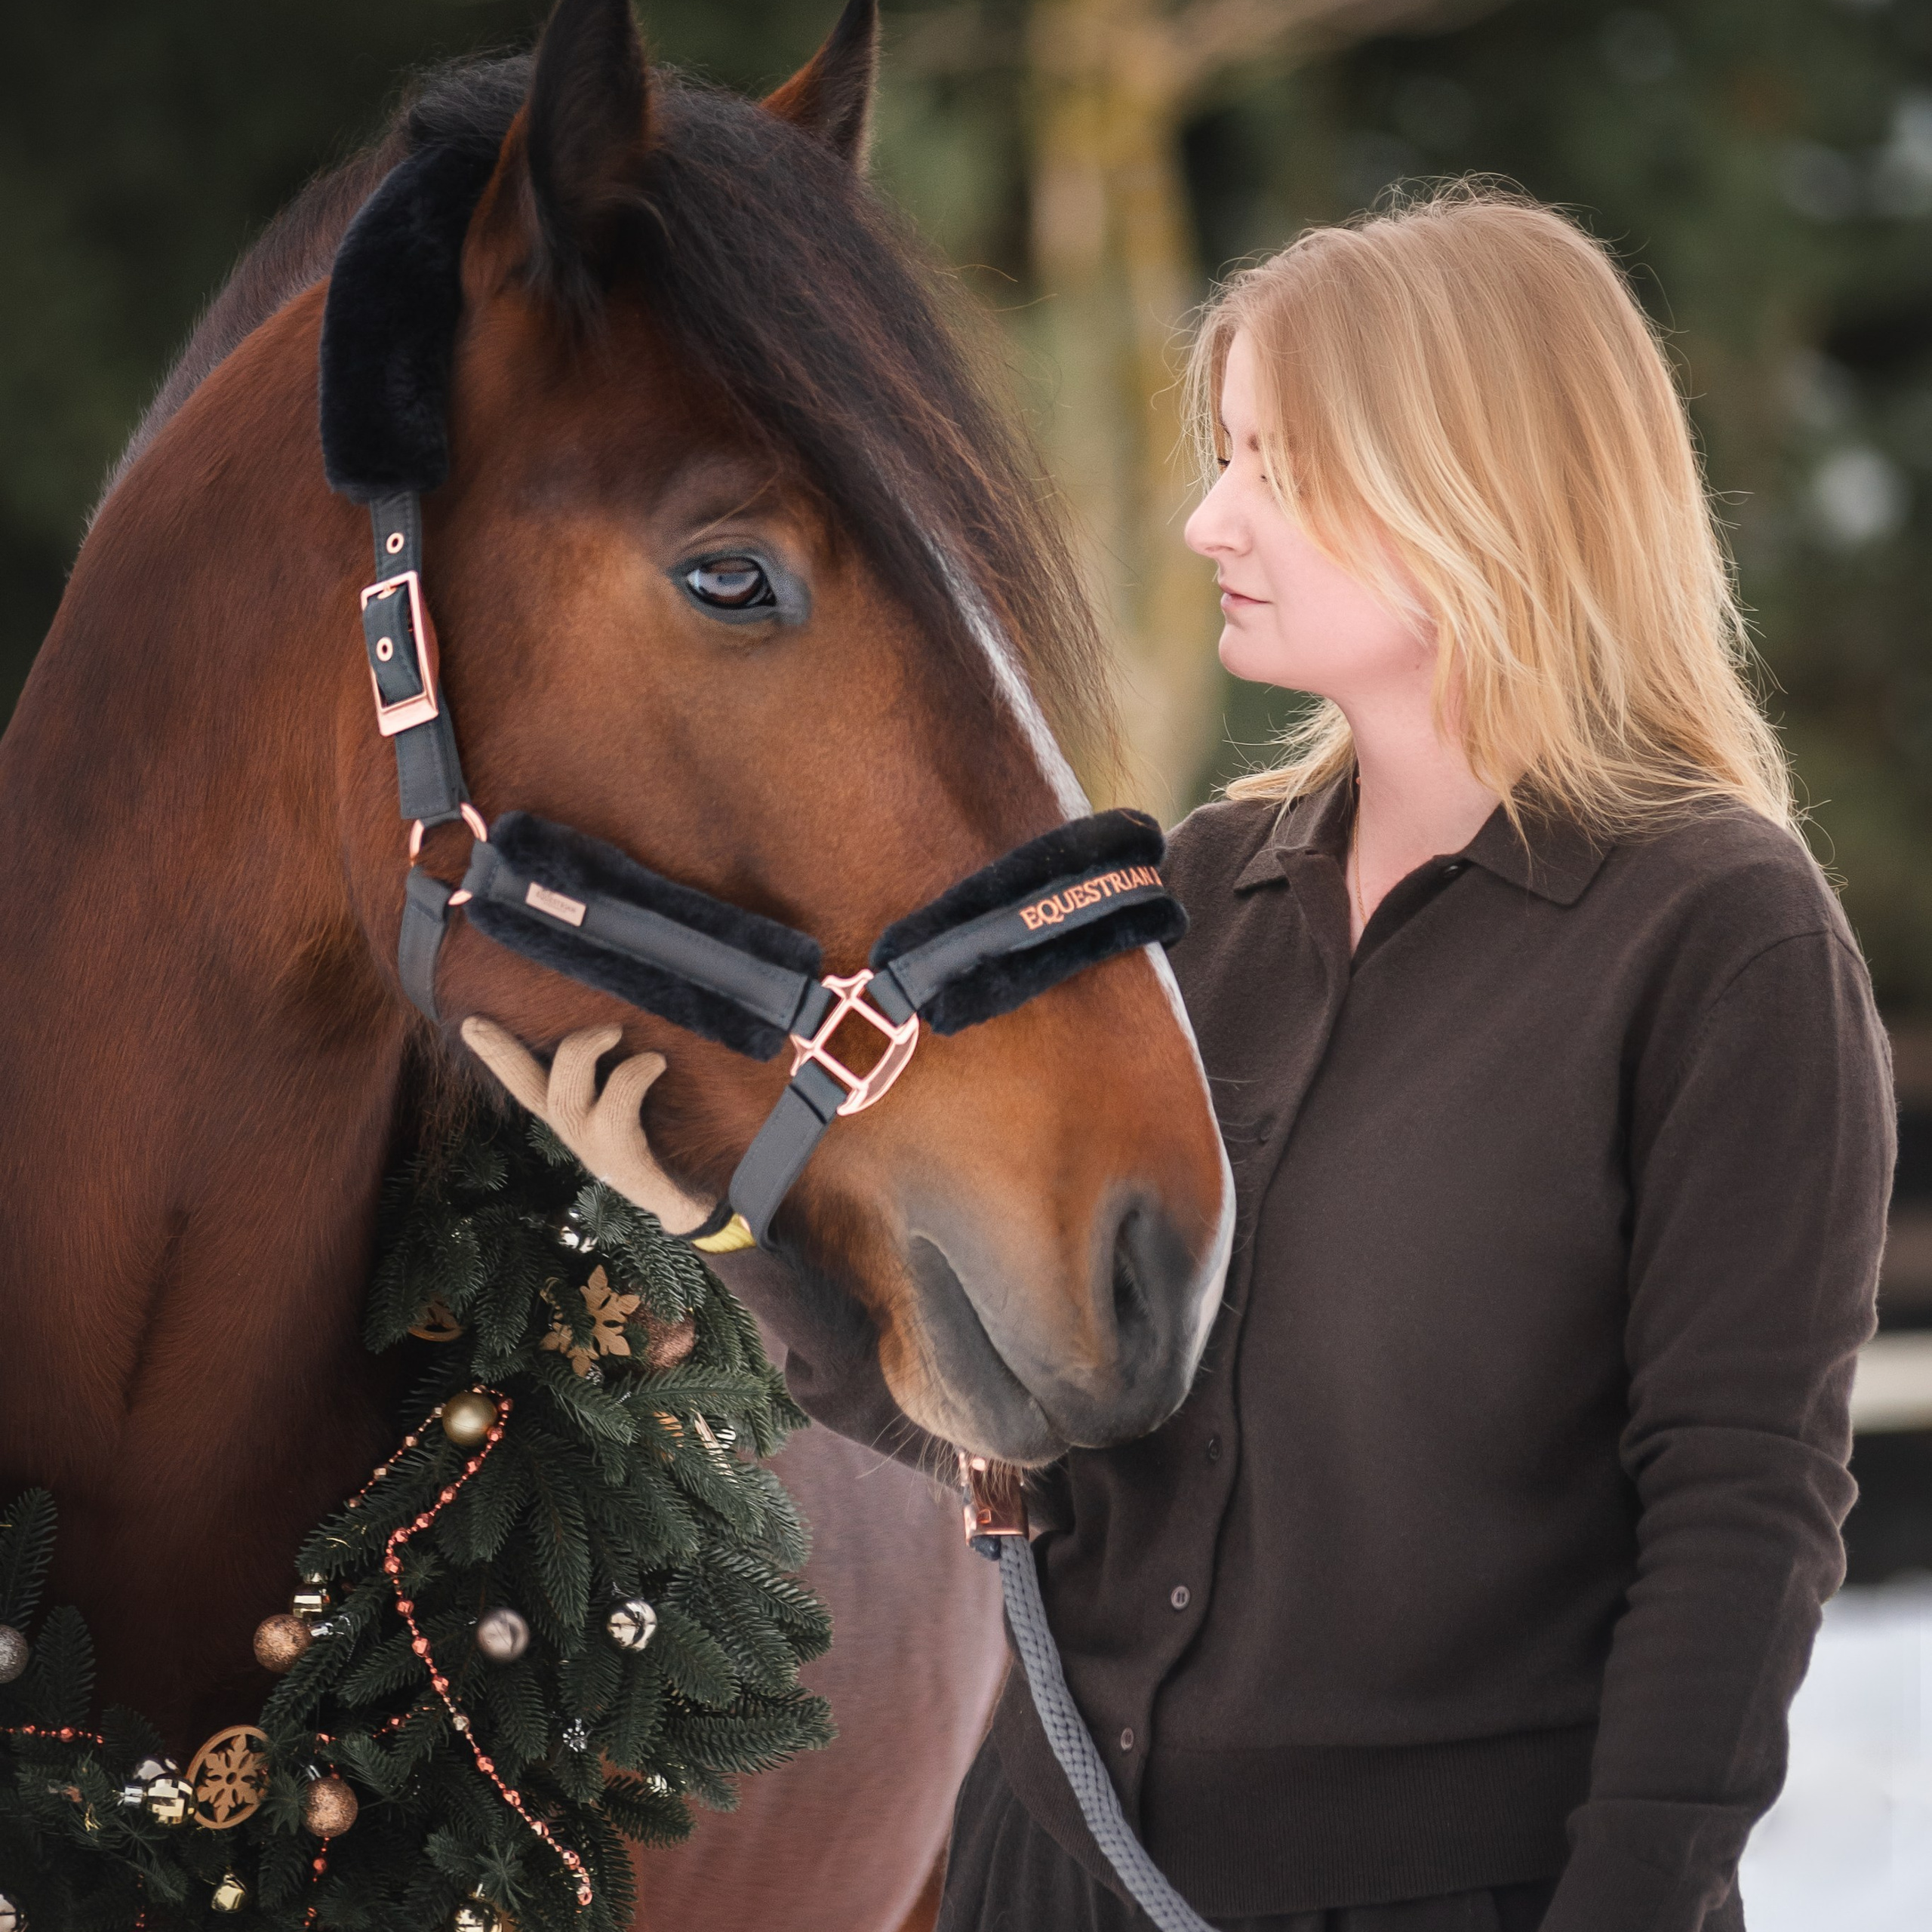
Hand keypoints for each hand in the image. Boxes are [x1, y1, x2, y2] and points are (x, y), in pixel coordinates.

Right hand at [460, 1018, 714, 1237]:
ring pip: (564, 1097)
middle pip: (534, 1089)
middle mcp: (578, 1131)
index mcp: (575, 1114)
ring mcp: (598, 1149)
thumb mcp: (643, 1100)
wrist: (698, 1199)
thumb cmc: (671, 1139)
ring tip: (616, 1030)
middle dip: (514, 1051)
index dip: (498, 1054)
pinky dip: (634, 1075)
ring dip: (584, 1052)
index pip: (526, 1082)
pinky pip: (616, 1110)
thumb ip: (626, 1067)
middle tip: (535, 1016)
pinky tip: (657, 1061)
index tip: (470, 1022)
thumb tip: (625, 1010)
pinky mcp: (626, 1162)